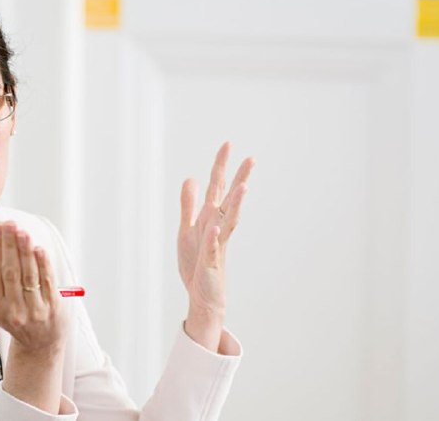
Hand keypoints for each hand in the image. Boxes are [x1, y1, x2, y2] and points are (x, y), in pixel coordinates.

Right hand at [0, 221, 67, 411]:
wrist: (40, 344)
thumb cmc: (16, 318)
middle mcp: (14, 311)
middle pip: (10, 272)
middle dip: (9, 245)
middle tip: (8, 224)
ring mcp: (35, 310)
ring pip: (28, 275)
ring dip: (24, 250)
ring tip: (22, 231)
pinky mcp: (53, 307)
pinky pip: (46, 281)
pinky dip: (42, 263)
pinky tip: (37, 248)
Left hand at [178, 142, 253, 350]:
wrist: (201, 295)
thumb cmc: (196, 262)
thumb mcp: (187, 229)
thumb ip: (189, 205)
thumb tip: (191, 178)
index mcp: (210, 217)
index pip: (217, 188)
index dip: (220, 166)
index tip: (227, 144)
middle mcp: (217, 227)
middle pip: (229, 200)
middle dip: (239, 179)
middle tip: (251, 158)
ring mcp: (216, 244)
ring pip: (228, 221)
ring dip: (236, 204)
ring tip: (243, 187)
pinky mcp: (210, 262)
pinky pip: (212, 248)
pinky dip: (213, 236)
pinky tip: (215, 225)